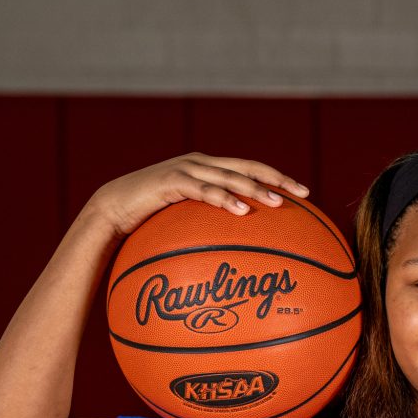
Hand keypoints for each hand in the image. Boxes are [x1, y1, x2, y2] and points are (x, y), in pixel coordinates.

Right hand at [89, 153, 309, 238]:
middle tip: (303, 194)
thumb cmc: (150, 221)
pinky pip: (203, 188)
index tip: (305, 194)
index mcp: (209, 168)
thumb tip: (239, 254)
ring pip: (229, 175)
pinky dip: (223, 197)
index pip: (251, 168)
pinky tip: (241, 210)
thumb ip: (211, 227)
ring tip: (278, 203)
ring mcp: (186, 168)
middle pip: (248, 166)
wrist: (112, 210)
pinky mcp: (170, 180)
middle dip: (277, 179)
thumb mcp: (186, 221)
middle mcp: (202, 162)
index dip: (278, 178)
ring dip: (255, 188)